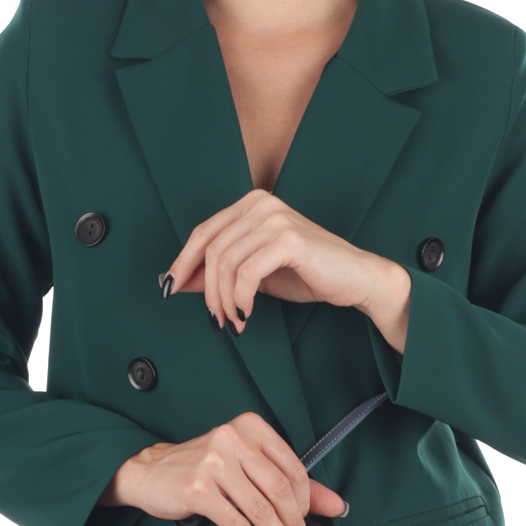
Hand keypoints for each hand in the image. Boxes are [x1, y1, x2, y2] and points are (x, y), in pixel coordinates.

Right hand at [98, 412, 346, 525]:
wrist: (149, 473)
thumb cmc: (201, 470)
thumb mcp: (246, 466)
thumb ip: (290, 482)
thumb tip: (336, 505)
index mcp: (250, 428)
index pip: (293, 467)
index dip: (307, 501)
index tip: (306, 521)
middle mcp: (233, 439)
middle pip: (280, 489)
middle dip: (295, 524)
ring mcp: (214, 463)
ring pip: (261, 509)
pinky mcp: (198, 490)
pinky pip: (237, 524)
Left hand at [163, 190, 412, 352]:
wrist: (355, 279)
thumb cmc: (309, 274)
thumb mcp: (255, 274)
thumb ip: (220, 273)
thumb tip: (180, 282)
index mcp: (252, 205)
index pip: (204, 232)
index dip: (182, 262)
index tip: (169, 288)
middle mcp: (261, 204)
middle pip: (211, 248)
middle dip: (206, 289)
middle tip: (214, 318)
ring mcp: (275, 219)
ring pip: (226, 262)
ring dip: (224, 299)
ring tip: (233, 321)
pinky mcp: (289, 239)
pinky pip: (247, 273)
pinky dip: (241, 298)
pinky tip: (247, 314)